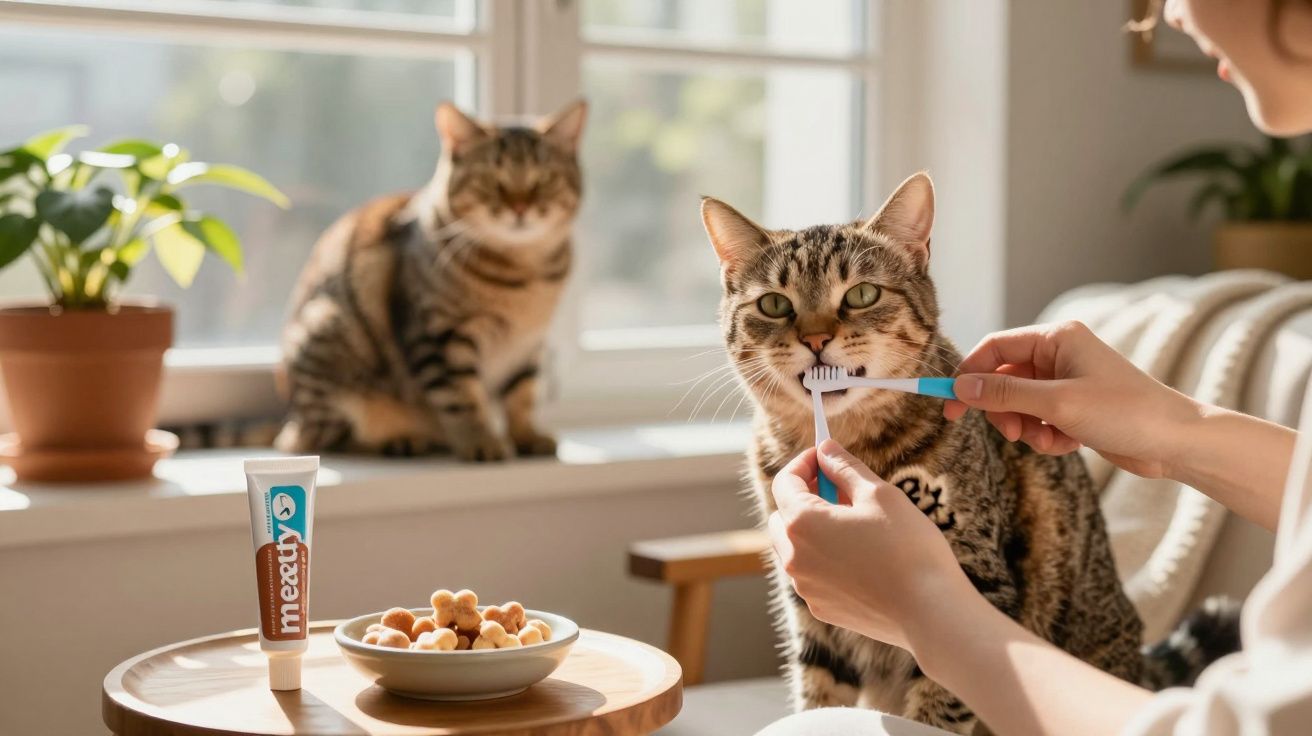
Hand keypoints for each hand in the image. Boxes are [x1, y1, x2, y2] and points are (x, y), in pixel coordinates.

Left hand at [766, 439, 977, 653]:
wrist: (930, 613)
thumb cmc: (908, 549)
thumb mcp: (879, 494)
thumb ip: (845, 467)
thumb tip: (825, 449)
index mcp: (802, 523)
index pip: (785, 482)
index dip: (804, 463)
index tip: (824, 456)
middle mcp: (793, 557)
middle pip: (782, 516)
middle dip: (805, 498)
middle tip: (841, 490)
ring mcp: (805, 587)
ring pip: (794, 548)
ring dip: (813, 530)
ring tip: (855, 525)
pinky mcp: (821, 608)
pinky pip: (811, 575)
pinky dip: (825, 560)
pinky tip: (861, 558)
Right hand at [943, 320, 1199, 477]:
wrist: (1176, 442)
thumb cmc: (1125, 413)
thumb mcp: (1057, 403)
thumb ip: (1004, 394)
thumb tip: (960, 387)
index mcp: (1056, 338)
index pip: (994, 347)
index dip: (968, 374)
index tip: (949, 406)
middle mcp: (1060, 355)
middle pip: (1003, 378)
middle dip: (1003, 409)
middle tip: (1008, 433)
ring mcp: (1067, 381)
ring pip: (1019, 404)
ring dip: (1026, 427)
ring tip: (1049, 440)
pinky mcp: (1075, 407)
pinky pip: (1039, 420)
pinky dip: (1046, 436)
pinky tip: (1069, 445)